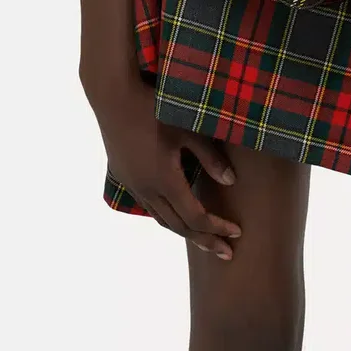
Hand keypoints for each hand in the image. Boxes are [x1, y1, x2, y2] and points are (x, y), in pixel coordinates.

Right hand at [91, 75, 242, 257]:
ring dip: (185, 231)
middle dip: (205, 240)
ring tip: (204, 239)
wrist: (114, 97)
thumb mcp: (188, 131)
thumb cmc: (155, 109)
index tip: (236, 234)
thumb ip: (210, 158)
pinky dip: (168, 217)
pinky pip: (150, 206)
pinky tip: (176, 213)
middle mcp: (148, 190)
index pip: (196, 217)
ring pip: (162, 219)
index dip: (217, 228)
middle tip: (226, 253)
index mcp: (165, 181)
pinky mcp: (125, 176)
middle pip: (179, 226)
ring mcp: (134, 185)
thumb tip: (231, 182)